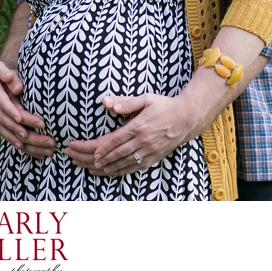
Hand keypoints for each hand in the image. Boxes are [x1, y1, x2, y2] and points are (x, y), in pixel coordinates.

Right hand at [0, 60, 54, 157]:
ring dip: (24, 141)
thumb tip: (18, 88)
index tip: (26, 120)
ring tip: (43, 148)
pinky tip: (26, 148)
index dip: (13, 112)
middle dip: (26, 131)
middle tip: (46, 138)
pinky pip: (4, 133)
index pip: (3, 103)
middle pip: (7, 121)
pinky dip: (14, 142)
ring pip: (6, 131)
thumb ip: (6, 73)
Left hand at [64, 93, 193, 175]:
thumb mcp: (146, 98)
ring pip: (124, 163)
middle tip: (85, 161)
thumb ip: (126, 102)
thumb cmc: (164, 105)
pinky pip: (135, 167)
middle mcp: (144, 141)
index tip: (90, 152)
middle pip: (117, 153)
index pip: (116, 139)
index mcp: (139, 126)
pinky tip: (111, 172)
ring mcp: (149, 151)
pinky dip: (121, 171)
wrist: (187, 118)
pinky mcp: (154, 158)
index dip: (102, 147)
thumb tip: (107, 103)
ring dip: (108, 167)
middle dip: (98, 158)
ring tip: (93, 168)